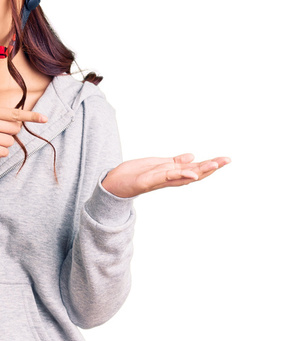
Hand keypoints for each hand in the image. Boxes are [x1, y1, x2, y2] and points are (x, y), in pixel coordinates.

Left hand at [102, 153, 231, 197]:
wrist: (114, 184)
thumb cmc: (135, 175)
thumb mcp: (157, 165)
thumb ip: (175, 163)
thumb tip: (192, 157)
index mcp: (171, 174)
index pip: (195, 169)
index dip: (210, 166)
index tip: (225, 160)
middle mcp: (167, 179)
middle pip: (194, 174)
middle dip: (211, 167)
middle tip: (227, 161)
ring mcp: (158, 181)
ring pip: (182, 176)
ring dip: (199, 171)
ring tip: (214, 165)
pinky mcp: (146, 181)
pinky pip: (164, 177)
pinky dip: (178, 175)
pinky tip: (190, 173)